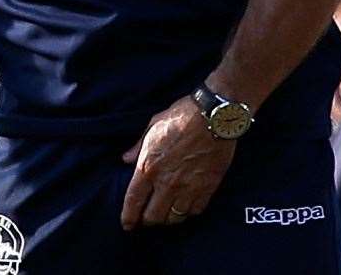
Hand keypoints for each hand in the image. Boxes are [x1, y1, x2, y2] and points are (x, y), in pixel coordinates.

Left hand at [120, 96, 236, 229]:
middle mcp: (166, 183)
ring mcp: (188, 188)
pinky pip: (195, 211)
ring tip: (167, 213)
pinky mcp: (207, 188)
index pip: (133, 202)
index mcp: (148, 167)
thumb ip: (138, 146)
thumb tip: (126, 159)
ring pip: (174, 218)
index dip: (128, 217)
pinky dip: (188, 212)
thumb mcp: (153, 126)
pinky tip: (186, 206)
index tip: (127, 225)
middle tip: (148, 218)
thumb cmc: (182, 116)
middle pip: (153, 217)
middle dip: (148, 221)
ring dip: (168, 218)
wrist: (214, 116)